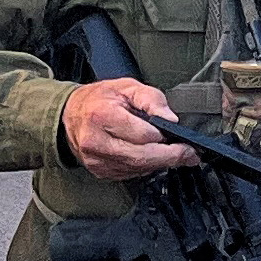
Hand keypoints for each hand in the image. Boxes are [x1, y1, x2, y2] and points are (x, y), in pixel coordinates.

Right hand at [64, 75, 199, 179]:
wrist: (71, 115)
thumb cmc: (100, 99)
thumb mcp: (127, 87)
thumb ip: (151, 99)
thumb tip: (171, 119)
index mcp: (102, 116)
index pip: (142, 134)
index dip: (164, 136)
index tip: (182, 138)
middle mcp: (96, 141)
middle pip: (141, 157)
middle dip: (170, 157)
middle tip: (189, 154)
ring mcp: (97, 160)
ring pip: (138, 168)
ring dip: (160, 163)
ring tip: (175, 155)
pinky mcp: (100, 171)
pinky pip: (131, 174)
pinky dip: (146, 167)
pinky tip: (151, 157)